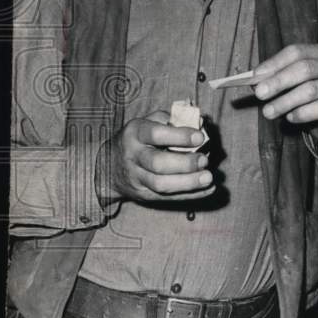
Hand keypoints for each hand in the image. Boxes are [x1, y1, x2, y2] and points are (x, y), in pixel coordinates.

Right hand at [95, 110, 214, 204]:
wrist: (109, 165)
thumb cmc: (139, 139)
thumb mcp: (149, 122)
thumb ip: (173, 119)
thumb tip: (200, 122)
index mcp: (136, 133)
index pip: (156, 134)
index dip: (179, 136)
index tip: (200, 137)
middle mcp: (133, 156)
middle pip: (157, 163)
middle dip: (184, 163)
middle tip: (205, 160)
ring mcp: (137, 177)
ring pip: (161, 184)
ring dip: (188, 183)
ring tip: (208, 177)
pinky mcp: (143, 195)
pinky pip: (167, 197)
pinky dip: (190, 195)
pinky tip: (208, 189)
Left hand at [254, 43, 317, 147]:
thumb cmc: (309, 97)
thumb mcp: (292, 84)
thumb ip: (275, 79)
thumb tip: (254, 81)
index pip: (296, 52)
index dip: (274, 63)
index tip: (255, 76)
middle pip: (304, 68)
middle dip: (279, 81)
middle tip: (259, 94)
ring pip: (311, 90)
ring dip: (285, 101)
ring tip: (268, 112)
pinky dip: (302, 114)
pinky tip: (290, 118)